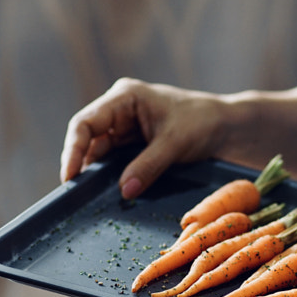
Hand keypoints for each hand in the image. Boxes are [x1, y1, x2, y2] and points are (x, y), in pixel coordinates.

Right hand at [60, 78, 229, 198]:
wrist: (226, 127)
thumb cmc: (202, 123)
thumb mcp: (175, 143)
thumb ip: (148, 166)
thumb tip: (124, 191)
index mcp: (125, 97)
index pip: (86, 123)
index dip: (74, 150)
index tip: (71, 177)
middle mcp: (120, 111)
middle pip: (89, 139)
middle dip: (82, 166)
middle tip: (76, 195)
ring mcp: (126, 129)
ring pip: (101, 154)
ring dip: (97, 175)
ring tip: (89, 198)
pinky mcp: (135, 146)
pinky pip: (116, 163)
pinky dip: (113, 178)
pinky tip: (109, 194)